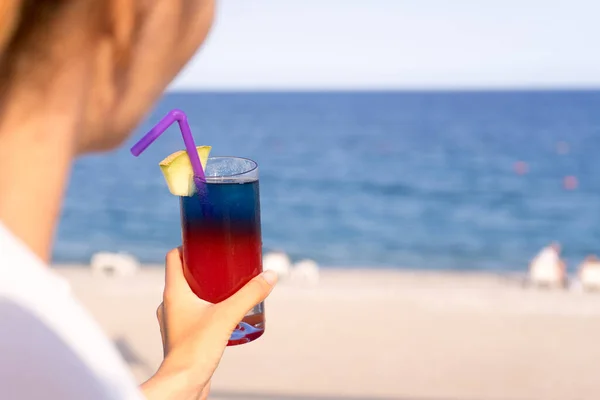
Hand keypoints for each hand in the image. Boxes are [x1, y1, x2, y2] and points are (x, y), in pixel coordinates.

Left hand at [141, 247, 276, 399]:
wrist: (183, 383)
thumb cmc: (196, 348)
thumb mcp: (227, 315)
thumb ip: (250, 294)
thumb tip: (271, 275)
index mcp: (173, 292)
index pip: (174, 257)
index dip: (189, 246)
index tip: (209, 243)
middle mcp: (170, 304)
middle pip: (184, 275)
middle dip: (205, 268)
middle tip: (227, 264)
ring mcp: (174, 321)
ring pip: (189, 295)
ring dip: (207, 289)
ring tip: (230, 287)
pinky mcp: (183, 336)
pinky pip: (194, 313)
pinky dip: (207, 307)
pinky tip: (225, 313)